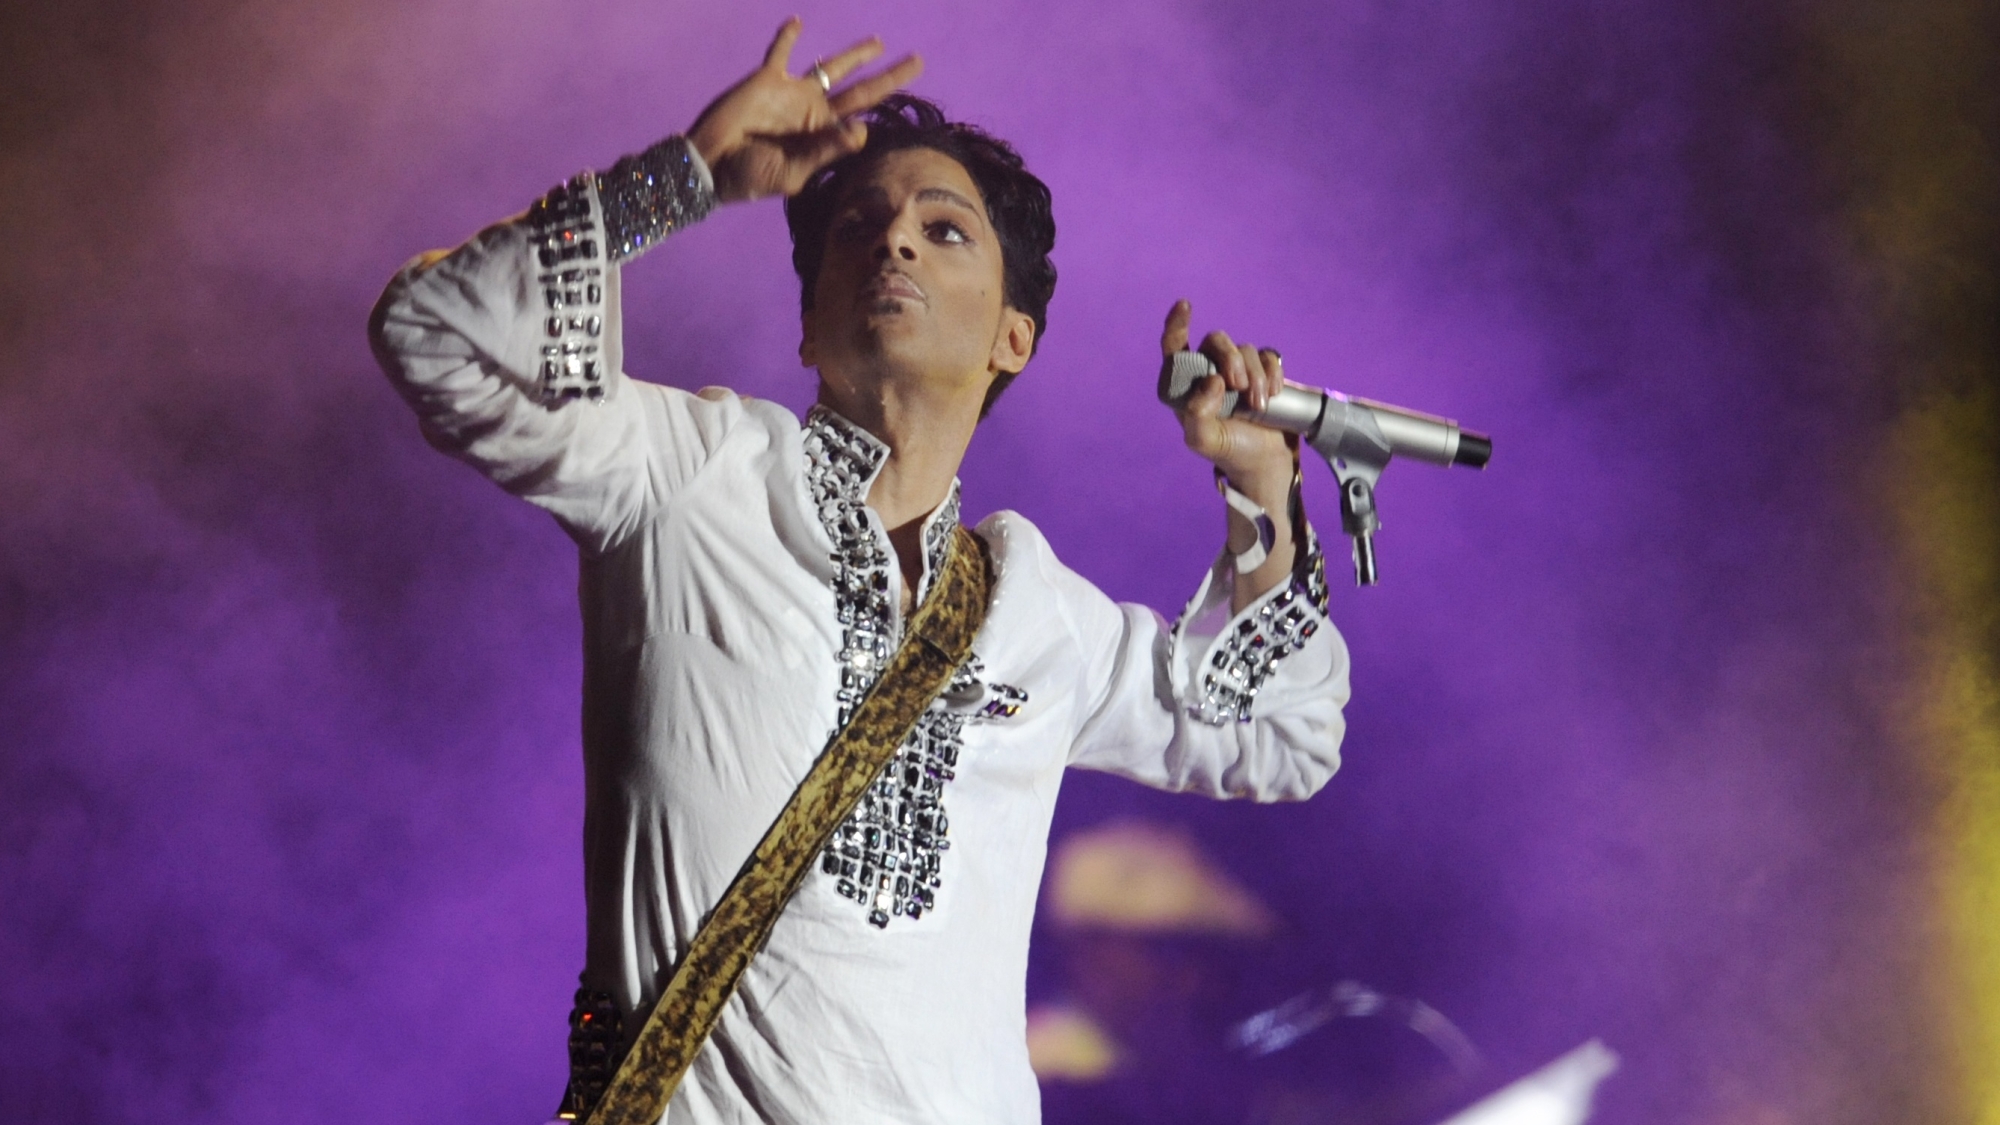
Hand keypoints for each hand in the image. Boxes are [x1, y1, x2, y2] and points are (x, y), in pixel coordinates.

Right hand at [687, 18, 923, 203]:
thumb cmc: (751, 176)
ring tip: (879, 42)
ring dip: (855, 54)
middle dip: (889, 75)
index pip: (863, 119)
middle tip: (918, 61)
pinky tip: (797, 22)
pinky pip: (780, 53)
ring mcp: (793, 93)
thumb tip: (863, 128)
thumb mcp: (792, 170)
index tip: (896, 106)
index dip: (882, 111)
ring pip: (832, 67)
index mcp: (824, 137)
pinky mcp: (767, 80)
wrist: (711, 165)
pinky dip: (787, 37)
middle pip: (861, 89)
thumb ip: (826, 149)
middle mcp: (815, 112)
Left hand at [1160, 299, 1294, 492]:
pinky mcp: (1263, 373)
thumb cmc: (1229, 450)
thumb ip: (1197, 415)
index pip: (1174, 346)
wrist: (1264, 461)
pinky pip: (1267, 356)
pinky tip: (1273, 393)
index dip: (1176, 324)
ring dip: (1255, 376)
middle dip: (1230, 359)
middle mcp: (1210, 371)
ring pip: (1245, 349)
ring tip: (1258, 405)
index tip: (1184, 306)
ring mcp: (1237, 370)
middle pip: (1216, 341)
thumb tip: (1211, 381)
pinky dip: (1272, 372)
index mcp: (1187, 384)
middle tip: (1239, 386)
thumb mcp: (1204, 441)